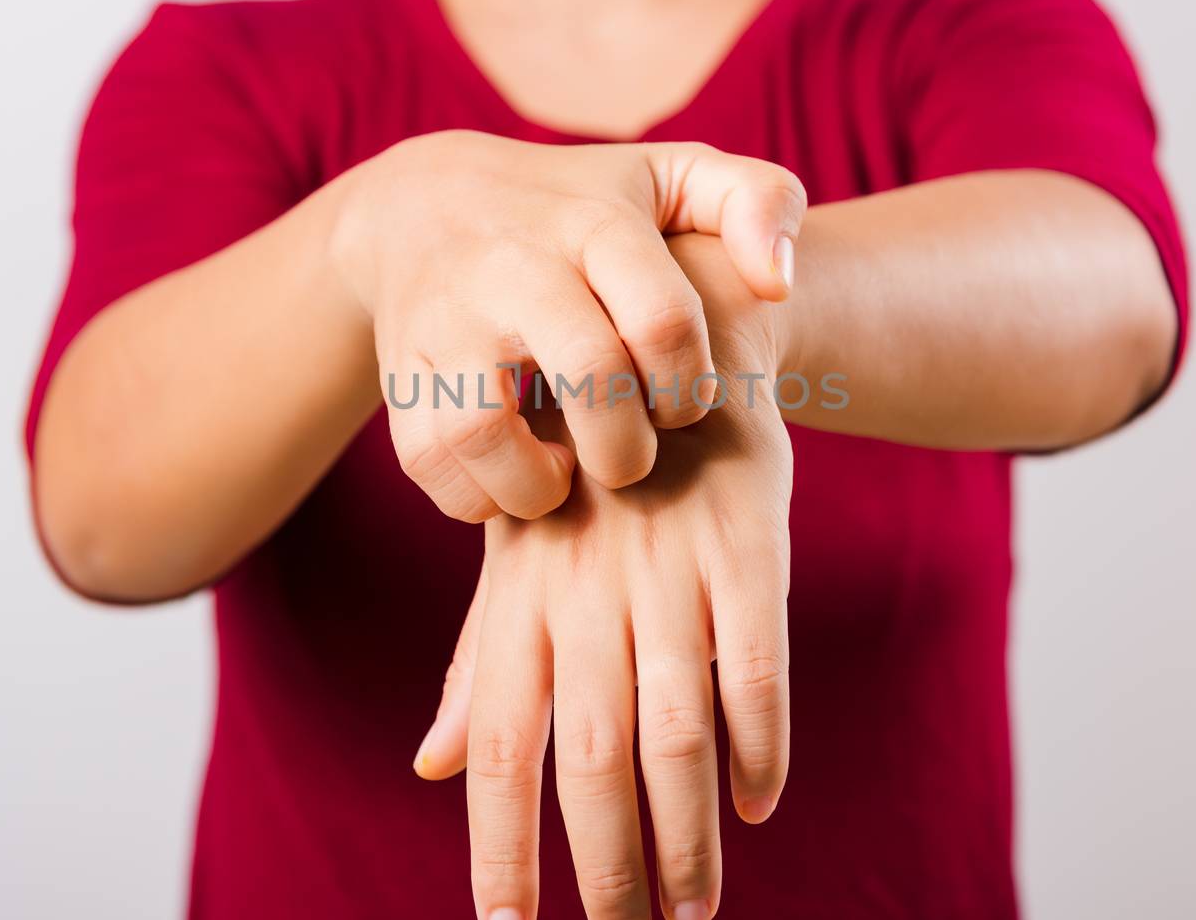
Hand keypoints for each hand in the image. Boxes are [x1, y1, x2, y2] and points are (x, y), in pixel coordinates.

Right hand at [330, 131, 803, 521]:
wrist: (421, 208)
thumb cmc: (581, 210)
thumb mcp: (674, 177)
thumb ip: (760, 202)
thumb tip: (778, 286)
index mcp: (594, 225)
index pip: (664, 321)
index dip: (689, 388)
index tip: (683, 403)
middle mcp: (513, 269)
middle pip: (588, 380)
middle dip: (629, 448)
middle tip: (633, 454)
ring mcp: (445, 324)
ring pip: (486, 431)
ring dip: (542, 484)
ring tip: (567, 473)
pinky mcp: (400, 377)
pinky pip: (434, 467)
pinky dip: (481, 496)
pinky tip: (515, 475)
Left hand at [414, 235, 793, 919]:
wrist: (668, 333)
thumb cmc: (585, 473)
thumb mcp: (519, 558)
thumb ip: (485, 666)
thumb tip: (436, 769)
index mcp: (522, 601)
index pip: (503, 748)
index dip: (500, 849)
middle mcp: (585, 592)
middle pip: (587, 761)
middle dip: (605, 870)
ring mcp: (666, 565)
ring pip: (672, 728)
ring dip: (685, 830)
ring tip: (691, 912)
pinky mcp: (746, 538)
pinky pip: (753, 656)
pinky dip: (759, 737)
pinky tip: (757, 803)